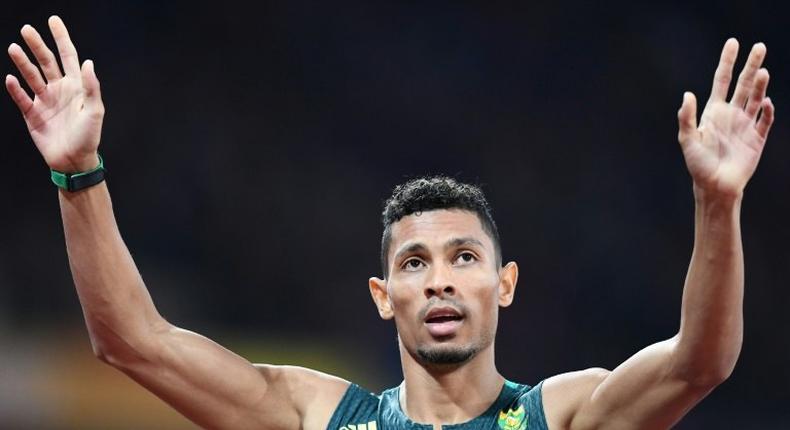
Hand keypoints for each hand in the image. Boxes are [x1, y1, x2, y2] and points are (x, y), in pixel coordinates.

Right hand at [5, 16, 103, 172]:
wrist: (73, 161)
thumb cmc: (88, 137)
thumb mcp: (95, 111)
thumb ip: (91, 87)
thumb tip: (89, 62)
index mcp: (77, 86)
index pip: (68, 56)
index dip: (61, 38)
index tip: (53, 21)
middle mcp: (60, 89)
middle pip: (46, 61)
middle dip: (37, 45)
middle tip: (26, 29)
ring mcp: (45, 101)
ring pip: (32, 76)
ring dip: (23, 62)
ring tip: (14, 49)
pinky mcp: (32, 114)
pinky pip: (21, 98)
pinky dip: (15, 89)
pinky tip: (11, 78)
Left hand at [677, 39, 774, 198]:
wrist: (715, 186)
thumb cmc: (698, 164)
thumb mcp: (687, 139)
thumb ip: (687, 117)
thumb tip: (687, 94)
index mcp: (714, 111)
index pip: (722, 80)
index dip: (727, 61)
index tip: (733, 43)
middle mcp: (732, 114)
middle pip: (744, 84)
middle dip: (751, 65)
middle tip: (759, 46)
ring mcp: (746, 124)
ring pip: (756, 98)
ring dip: (761, 85)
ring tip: (763, 71)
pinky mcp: (757, 138)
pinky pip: (765, 120)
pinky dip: (767, 111)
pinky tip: (766, 102)